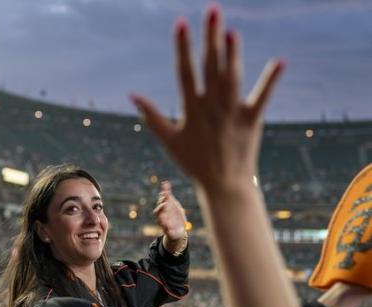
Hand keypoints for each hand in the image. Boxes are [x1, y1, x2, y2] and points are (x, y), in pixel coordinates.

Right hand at [130, 6, 283, 191]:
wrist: (223, 184)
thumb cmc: (193, 162)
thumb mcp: (168, 140)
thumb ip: (151, 116)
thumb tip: (132, 95)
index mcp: (191, 109)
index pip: (185, 71)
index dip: (183, 46)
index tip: (180, 23)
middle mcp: (212, 106)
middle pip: (211, 65)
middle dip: (211, 36)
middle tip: (213, 10)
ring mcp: (232, 111)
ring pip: (232, 75)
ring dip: (233, 51)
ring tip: (231, 29)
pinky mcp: (251, 118)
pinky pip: (262, 96)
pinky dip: (271, 79)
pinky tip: (280, 61)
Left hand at [153, 180, 186, 245]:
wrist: (176, 229)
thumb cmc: (174, 232)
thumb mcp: (172, 234)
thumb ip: (170, 232)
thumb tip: (168, 232)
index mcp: (161, 218)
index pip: (158, 213)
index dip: (160, 208)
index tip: (163, 205)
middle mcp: (162, 212)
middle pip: (159, 204)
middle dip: (161, 200)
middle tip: (164, 195)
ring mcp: (166, 206)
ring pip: (163, 199)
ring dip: (163, 192)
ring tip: (164, 186)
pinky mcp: (170, 202)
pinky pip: (167, 195)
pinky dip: (166, 189)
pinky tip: (166, 183)